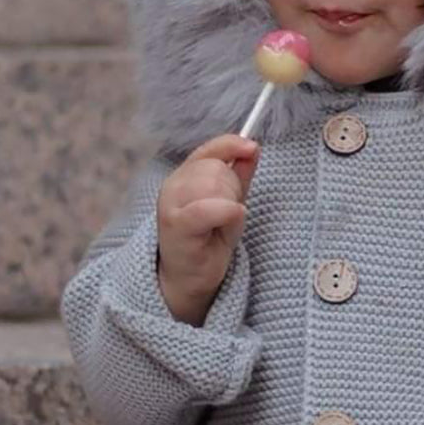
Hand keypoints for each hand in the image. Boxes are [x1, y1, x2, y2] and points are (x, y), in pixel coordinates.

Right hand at [156, 133, 260, 322]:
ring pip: (216, 184)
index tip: (251, 148)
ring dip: (230, 207)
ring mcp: (171, 203)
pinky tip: (225, 225)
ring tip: (220, 227)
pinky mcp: (177, 224)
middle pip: (217, 169)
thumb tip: (252, 147)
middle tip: (225, 217)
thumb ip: (238, 174)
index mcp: (183, 176)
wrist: (189, 279)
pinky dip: (227, 213)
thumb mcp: (228, 202)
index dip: (231, 145)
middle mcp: (173, 185)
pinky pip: (211, 207)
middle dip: (233, 191)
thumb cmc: (207, 241)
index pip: (209, 149)